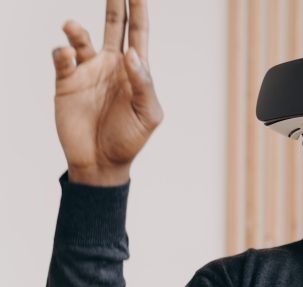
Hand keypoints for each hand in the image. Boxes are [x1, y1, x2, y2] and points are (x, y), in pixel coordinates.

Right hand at [52, 0, 162, 185]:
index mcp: (134, 70)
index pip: (138, 32)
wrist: (101, 162)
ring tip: (72, 27)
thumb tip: (132, 53)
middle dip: (114, 4)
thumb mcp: (148, 114)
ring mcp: (88, 71)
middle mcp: (111, 65)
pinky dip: (62, 52)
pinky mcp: (66, 82)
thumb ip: (144, 84)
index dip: (139, 10)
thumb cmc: (130, 138)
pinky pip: (62, 59)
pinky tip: (65, 53)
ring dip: (76, 30)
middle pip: (113, 25)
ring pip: (81, 39)